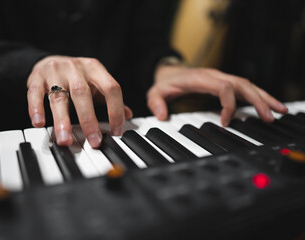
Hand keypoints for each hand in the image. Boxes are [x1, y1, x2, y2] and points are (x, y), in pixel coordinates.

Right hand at [27, 56, 132, 147]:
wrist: (50, 61)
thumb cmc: (77, 76)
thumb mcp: (96, 83)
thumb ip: (110, 99)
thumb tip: (128, 115)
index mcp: (95, 68)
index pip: (111, 88)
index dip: (116, 110)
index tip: (117, 131)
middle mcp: (76, 68)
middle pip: (83, 93)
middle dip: (89, 120)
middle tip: (93, 141)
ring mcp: (55, 72)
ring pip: (59, 97)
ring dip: (62, 120)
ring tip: (65, 140)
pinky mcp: (37, 77)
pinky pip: (35, 93)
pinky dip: (36, 108)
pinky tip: (39, 123)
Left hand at [147, 65, 287, 125]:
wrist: (170, 71)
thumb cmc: (166, 82)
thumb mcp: (155, 92)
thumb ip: (155, 103)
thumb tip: (162, 116)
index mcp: (200, 78)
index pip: (222, 87)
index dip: (228, 104)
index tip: (226, 122)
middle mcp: (214, 76)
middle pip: (242, 84)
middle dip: (258, 100)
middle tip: (269, 117)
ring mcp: (221, 78)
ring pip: (247, 85)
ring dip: (264, 97)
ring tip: (279, 110)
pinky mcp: (224, 83)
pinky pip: (244, 88)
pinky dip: (258, 96)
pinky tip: (268, 105)